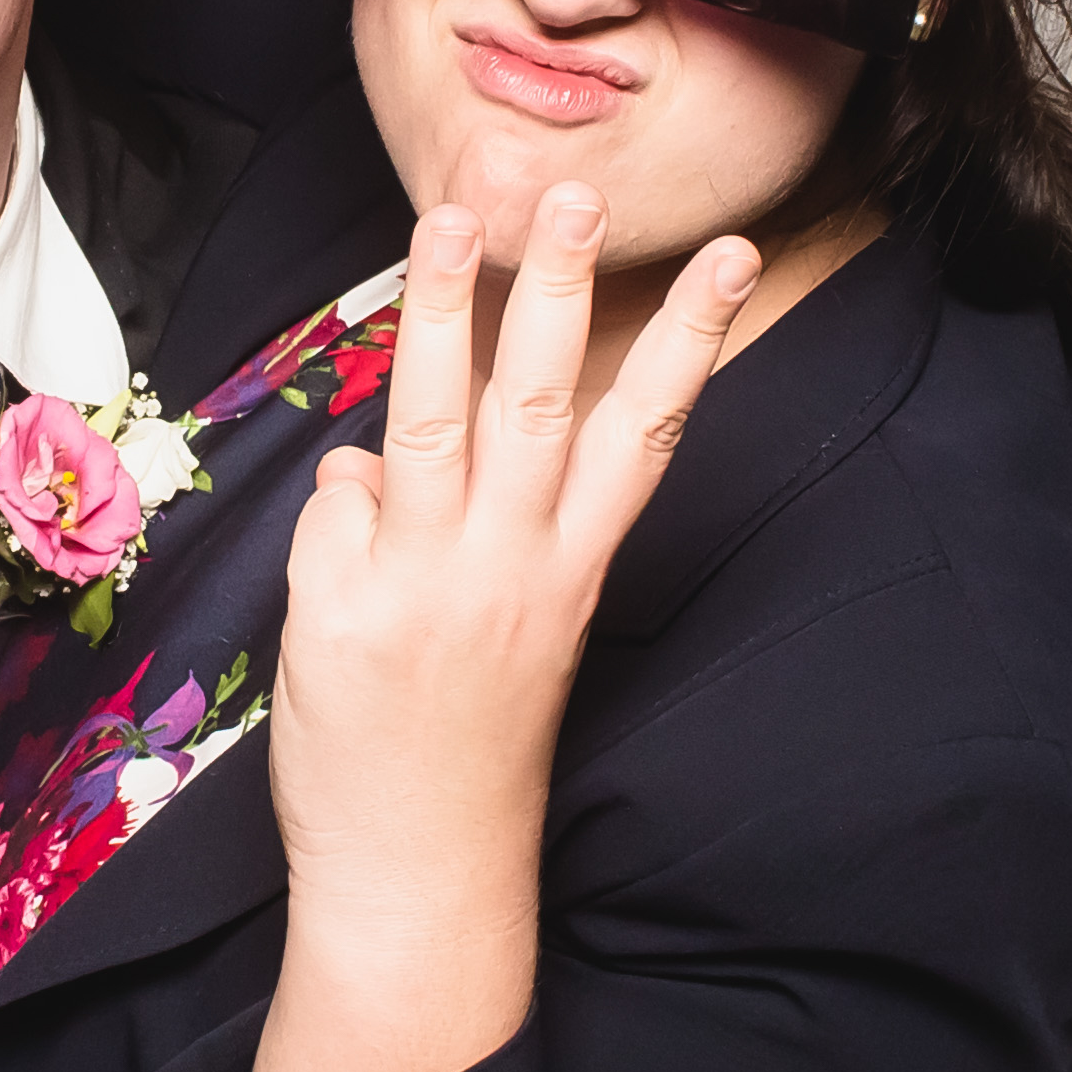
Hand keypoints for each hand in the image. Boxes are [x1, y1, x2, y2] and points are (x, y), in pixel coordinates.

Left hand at [240, 187, 753, 1071]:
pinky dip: (334, 518)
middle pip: (544, 400)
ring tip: (451, 217)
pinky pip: (334, 512)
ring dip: (444, 308)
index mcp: (570, 572)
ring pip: (438, 417)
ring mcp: (430, 584)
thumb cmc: (461, 752)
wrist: (417, 878)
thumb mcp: (501, 630)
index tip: (737, 255)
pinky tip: (343, 573)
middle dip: (559, 289)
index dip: (692, 339)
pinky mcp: (345, 610)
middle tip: (572, 193)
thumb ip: (466, 530)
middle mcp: (513, 567)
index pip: (647, 433)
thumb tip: (375, 458)